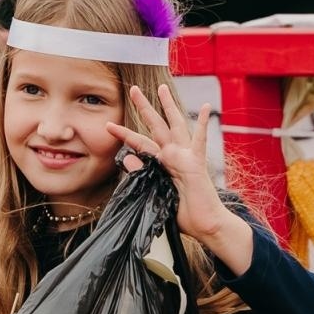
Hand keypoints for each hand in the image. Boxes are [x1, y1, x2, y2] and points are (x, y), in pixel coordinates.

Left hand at [107, 85, 228, 239]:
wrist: (205, 224)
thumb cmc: (184, 213)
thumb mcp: (153, 193)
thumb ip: (140, 175)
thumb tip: (126, 156)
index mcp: (162, 163)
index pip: (140, 144)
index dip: (124, 134)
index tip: (109, 125)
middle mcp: (173, 155)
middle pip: (156, 126)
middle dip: (144, 107)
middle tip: (133, 89)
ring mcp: (186, 156)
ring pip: (174, 125)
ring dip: (168, 106)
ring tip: (161, 88)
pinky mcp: (196, 163)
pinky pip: (199, 140)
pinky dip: (201, 123)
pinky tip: (203, 107)